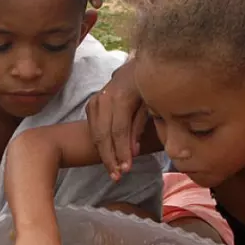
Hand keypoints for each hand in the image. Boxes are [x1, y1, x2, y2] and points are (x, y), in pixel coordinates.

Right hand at [86, 62, 147, 179]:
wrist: (136, 67)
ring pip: (95, 132)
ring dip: (103, 154)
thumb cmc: (149, 87)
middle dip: (110, 157)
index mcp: (122, 96)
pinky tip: (108, 156)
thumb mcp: (152, 104)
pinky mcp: (92, 102)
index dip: (122, 152)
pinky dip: (99, 144)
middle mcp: (106, 97)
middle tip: (117, 176)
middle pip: (103, 134)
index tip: (126, 169)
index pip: (119, 131)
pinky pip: (93, 127)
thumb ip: (141, 127)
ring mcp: (97, 99)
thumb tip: (133, 151)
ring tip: (112, 171)